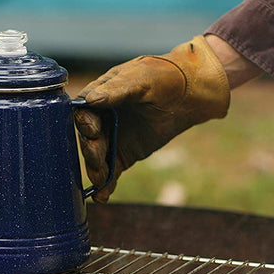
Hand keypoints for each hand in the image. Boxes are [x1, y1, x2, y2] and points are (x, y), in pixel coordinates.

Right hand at [74, 35, 232, 202]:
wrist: (191, 94)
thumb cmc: (164, 77)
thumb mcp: (142, 79)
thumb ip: (117, 89)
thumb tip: (91, 100)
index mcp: (99, 95)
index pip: (83, 112)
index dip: (85, 123)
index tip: (93, 131)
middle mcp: (101, 118)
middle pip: (87, 139)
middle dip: (91, 151)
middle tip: (98, 160)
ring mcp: (112, 137)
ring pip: (97, 157)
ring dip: (96, 170)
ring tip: (99, 182)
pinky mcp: (124, 154)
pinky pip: (111, 171)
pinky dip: (106, 184)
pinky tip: (101, 196)